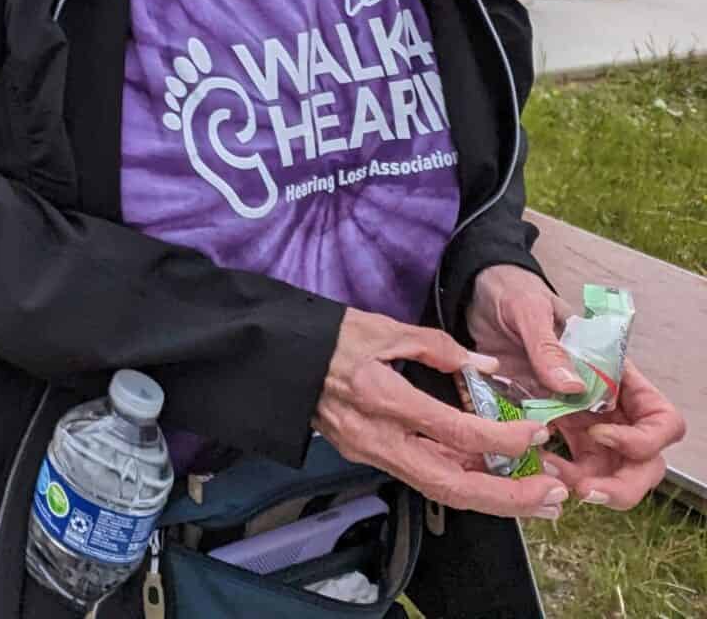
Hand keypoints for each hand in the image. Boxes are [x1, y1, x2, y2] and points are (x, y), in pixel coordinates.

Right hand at [313, 306, 566, 520]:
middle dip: (509, 498)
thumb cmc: (325, 337)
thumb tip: (485, 366)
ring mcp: (372, 453)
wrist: (274, 360)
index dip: (502, 438)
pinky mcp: (369, 456)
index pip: (456, 432)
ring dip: (494, 500)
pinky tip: (493, 478)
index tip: (536, 433)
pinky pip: (424, 477)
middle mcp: (379, 438)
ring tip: (537, 500)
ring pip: (441, 490)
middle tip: (553, 495)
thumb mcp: (381, 328)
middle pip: (453, 485)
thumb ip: (437, 347)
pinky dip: (464, 482)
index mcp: (384, 398)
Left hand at [468, 265, 687, 509]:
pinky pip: (569, 464)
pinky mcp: (552, 427)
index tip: (599, 435)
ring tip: (549, 480)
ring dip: (588, 486)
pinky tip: (530, 469)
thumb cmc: (515, 295)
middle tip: (586, 492)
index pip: (662, 420)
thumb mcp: (529, 309)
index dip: (643, 439)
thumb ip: (549, 345)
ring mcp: (582, 419)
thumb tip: (571, 386)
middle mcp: (609, 404)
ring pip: (608, 470)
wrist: (480, 298)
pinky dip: (557, 475)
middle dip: (624, 484)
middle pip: (643, 459)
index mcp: (617, 376)